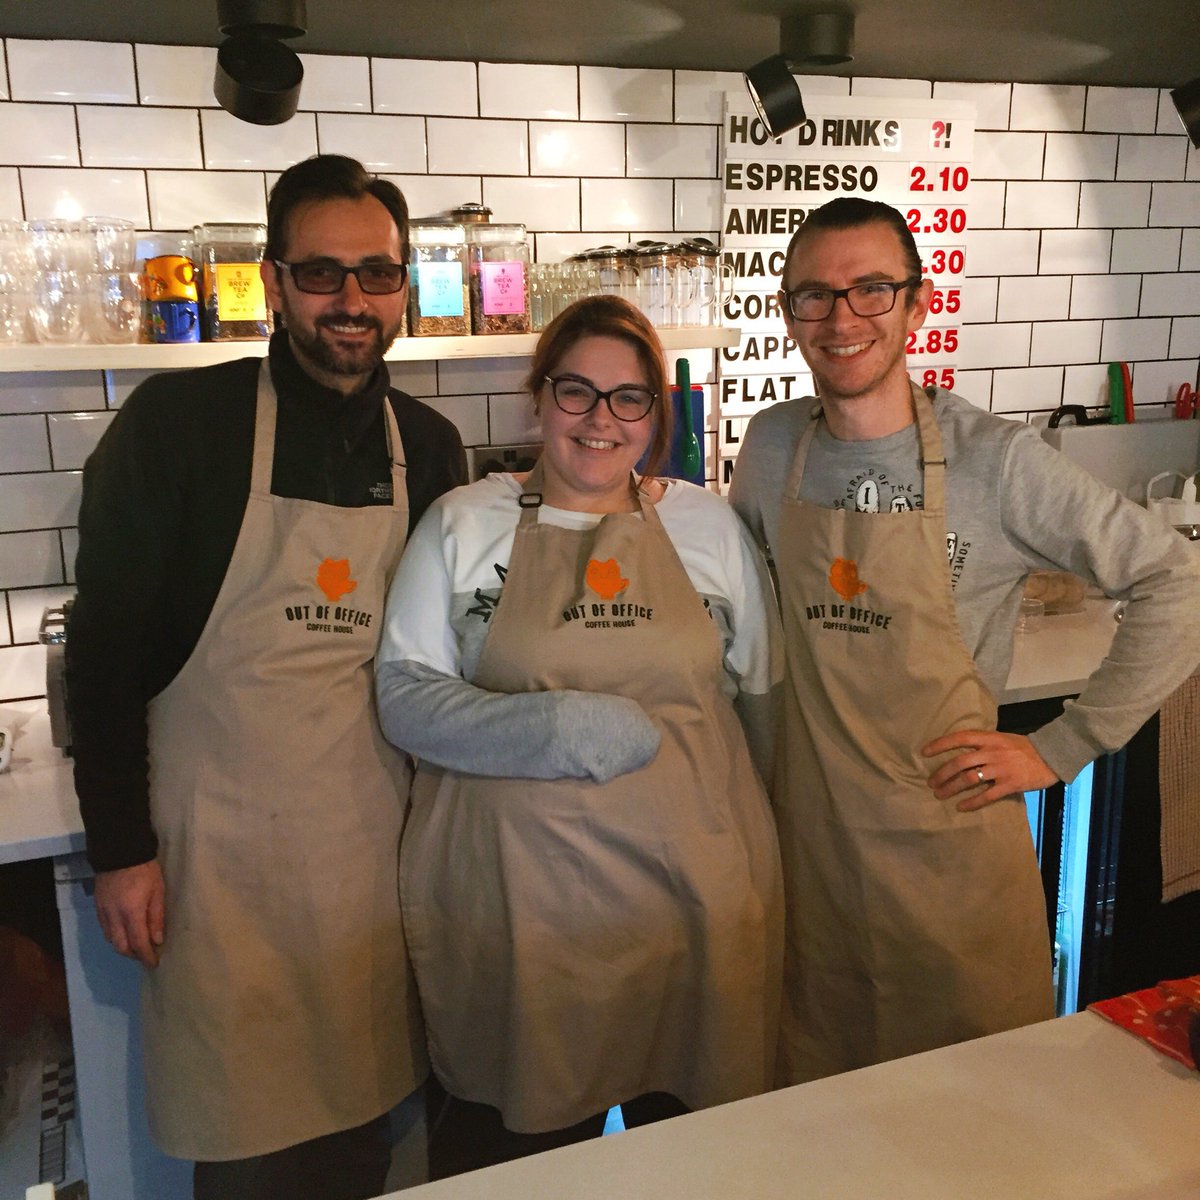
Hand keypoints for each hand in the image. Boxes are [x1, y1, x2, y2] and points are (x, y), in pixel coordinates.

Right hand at [94, 860, 165, 967]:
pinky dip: (114, 937)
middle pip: (121, 946)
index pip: (138, 943)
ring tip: (137, 946)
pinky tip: (124, 934)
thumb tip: (157, 940)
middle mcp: (114, 917)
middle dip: (134, 954)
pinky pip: (105, 930)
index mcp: (131, 913)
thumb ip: (156, 917)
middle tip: (146, 955)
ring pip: (111, 940)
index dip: (146, 956)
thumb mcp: (158, 891)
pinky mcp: (97, 907)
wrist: (120, 852)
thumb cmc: (145, 870)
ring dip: (124, 947)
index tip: (154, 964)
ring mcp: (103, 912)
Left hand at [922, 730, 1057, 811]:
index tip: (924, 753)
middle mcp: (992, 752)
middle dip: (941, 773)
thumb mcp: (1002, 738)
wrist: (1053, 756)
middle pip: (959, 762)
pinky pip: (986, 795)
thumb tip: (959, 750)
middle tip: (931, 783)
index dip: (940, 744)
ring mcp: (1001, 768)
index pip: (959, 738)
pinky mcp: (1010, 784)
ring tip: (940, 795)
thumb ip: (983, 743)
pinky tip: (961, 807)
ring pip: (969, 779)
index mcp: (989, 738)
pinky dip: (971, 802)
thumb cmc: (1024, 747)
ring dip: (951, 788)